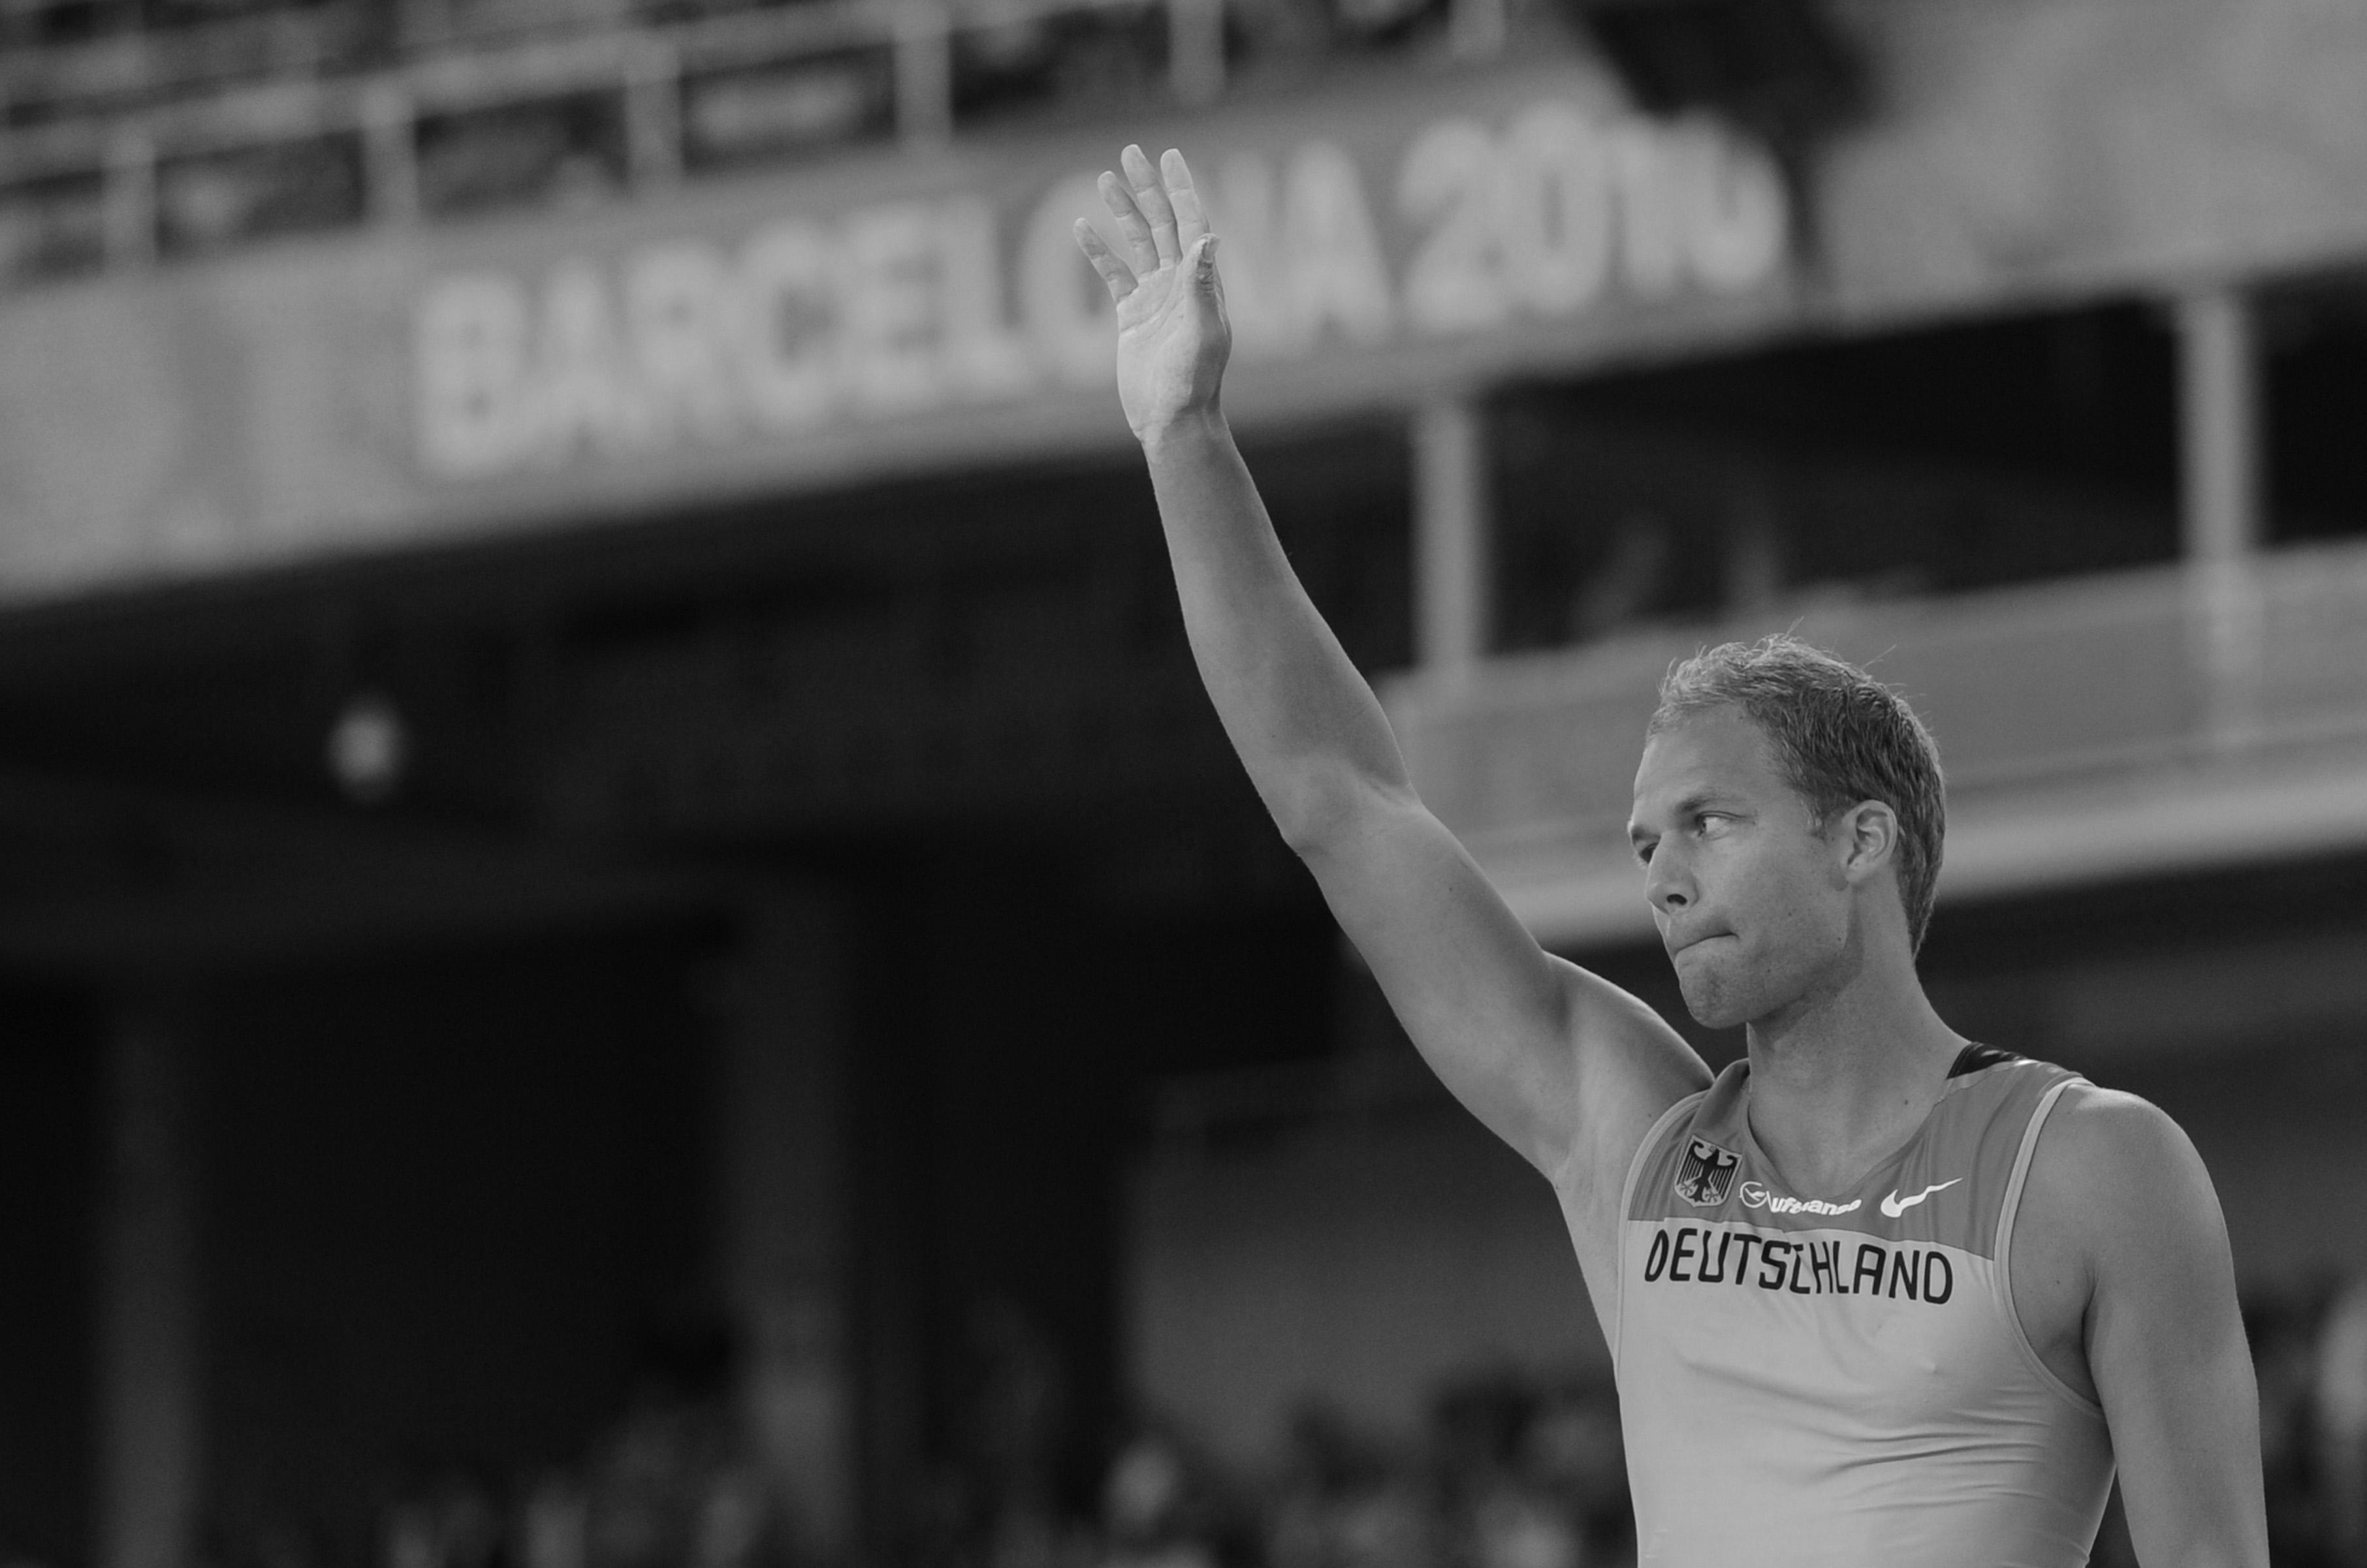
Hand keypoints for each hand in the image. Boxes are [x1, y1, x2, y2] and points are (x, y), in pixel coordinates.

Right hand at [1075, 144, 1230, 443]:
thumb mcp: (1202, 332)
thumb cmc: (1193, 381)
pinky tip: (1083, 227)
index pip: (1191, 223)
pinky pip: (1113, 275)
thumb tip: (1207, 238)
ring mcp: (1154, 297)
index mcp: (1201, 282)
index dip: (1181, 189)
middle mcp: (1180, 283)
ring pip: (1136, 243)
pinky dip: (1098, 252)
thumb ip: (1202, 285)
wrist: (1170, 419)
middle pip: (1162, 223)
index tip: (1170, 156)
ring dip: (1122, 211)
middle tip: (1130, 153)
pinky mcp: (1131, 316)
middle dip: (1147, 188)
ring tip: (1104, 179)